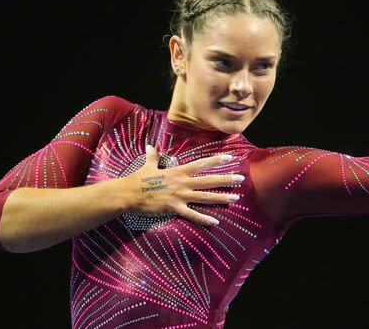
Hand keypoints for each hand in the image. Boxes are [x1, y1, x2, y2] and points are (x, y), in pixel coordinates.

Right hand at [121, 144, 243, 225]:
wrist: (128, 194)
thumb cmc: (137, 180)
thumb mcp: (147, 166)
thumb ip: (152, 156)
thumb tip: (150, 146)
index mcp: (177, 171)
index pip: (200, 164)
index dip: (216, 160)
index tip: (229, 157)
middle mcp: (182, 183)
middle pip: (208, 180)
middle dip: (226, 179)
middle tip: (241, 179)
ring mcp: (179, 196)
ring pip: (205, 196)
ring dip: (221, 197)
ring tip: (235, 198)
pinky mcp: (174, 208)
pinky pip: (192, 214)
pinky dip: (204, 218)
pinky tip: (216, 221)